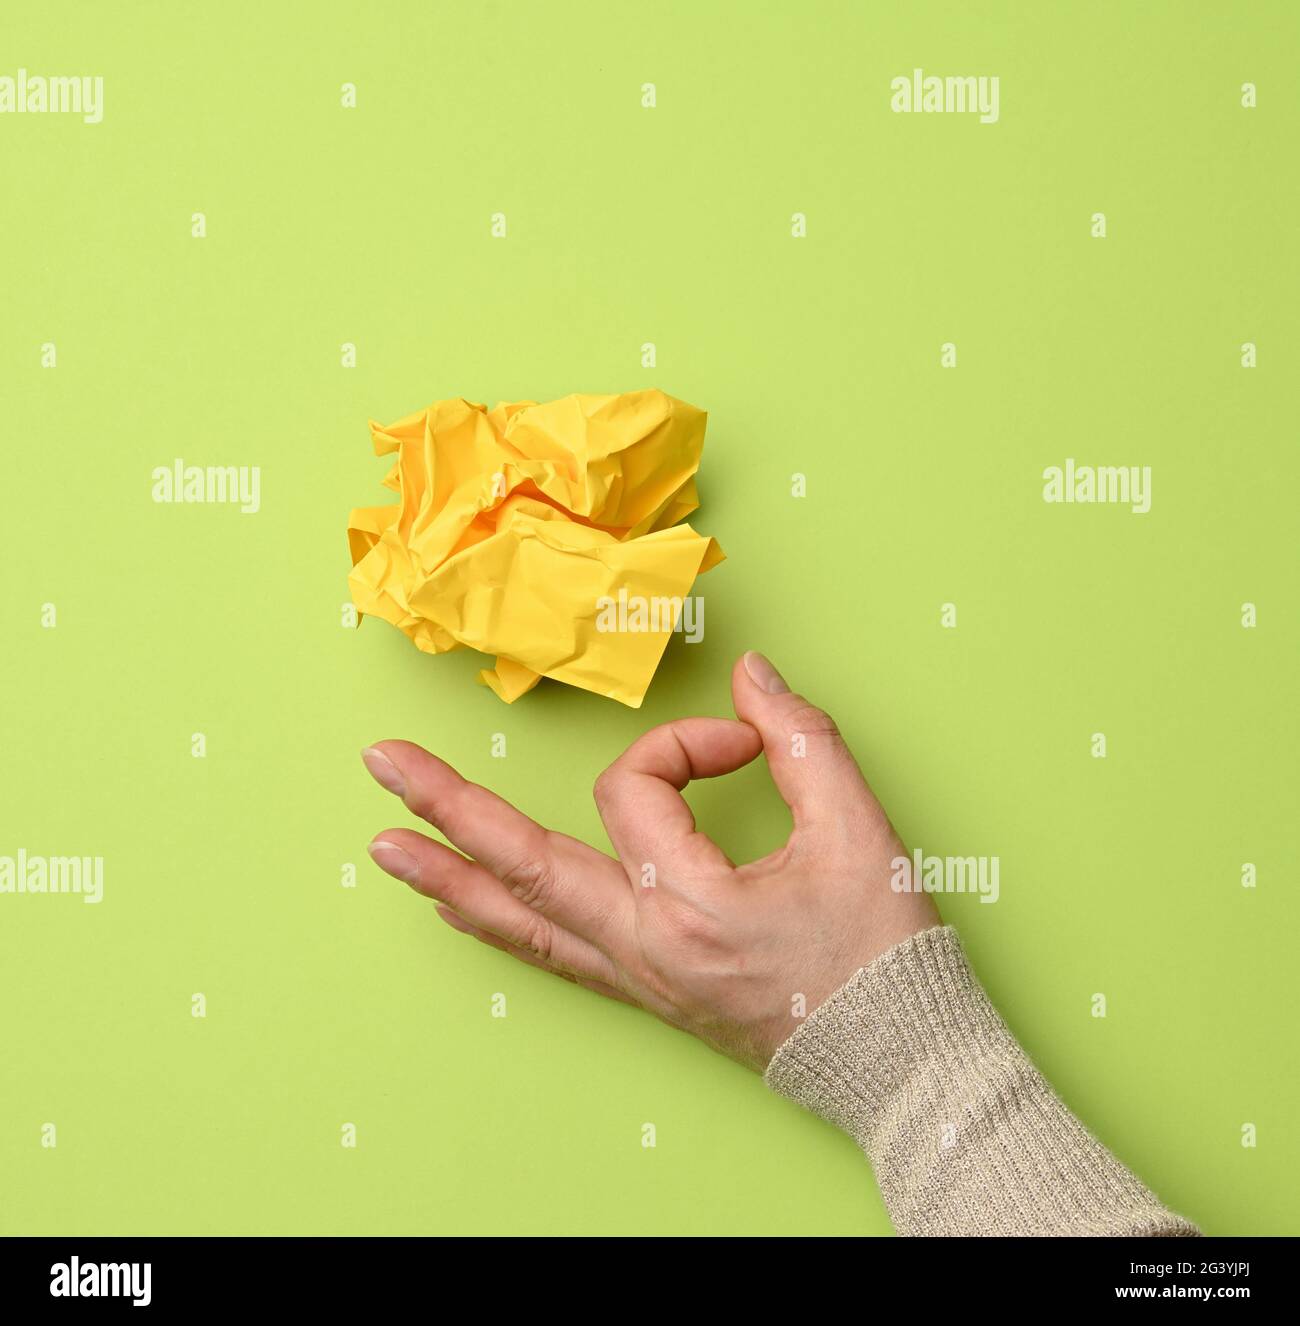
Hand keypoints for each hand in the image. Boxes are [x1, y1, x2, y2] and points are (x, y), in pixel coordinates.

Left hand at [362, 651, 939, 1069]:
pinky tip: (459, 910)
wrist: (894, 1059)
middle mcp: (643, 948)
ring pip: (520, 924)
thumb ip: (801, 738)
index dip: (688, 743)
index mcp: (690, 905)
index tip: (748, 743)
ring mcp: (635, 977)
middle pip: (523, 866)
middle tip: (383, 763)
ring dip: (448, 877)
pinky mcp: (643, 992)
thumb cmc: (880, 954)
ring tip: (385, 845)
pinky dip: (498, 924)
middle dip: (449, 807)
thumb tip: (751, 673)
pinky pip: (550, 955)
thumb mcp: (860, 832)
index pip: (641, 790)